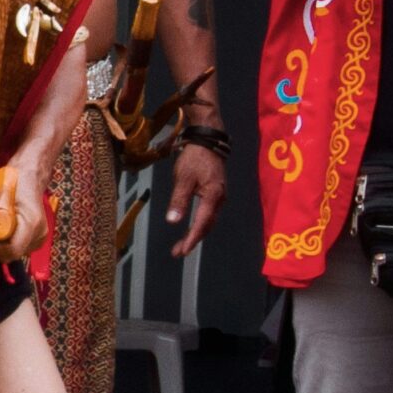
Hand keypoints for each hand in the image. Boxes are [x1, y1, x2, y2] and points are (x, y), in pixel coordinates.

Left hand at [0, 163, 46, 262]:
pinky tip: (6, 225)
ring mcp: (40, 237)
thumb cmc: (11, 180)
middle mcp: (39, 233)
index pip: (12, 250)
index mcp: (31, 222)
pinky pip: (17, 249)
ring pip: (13, 253)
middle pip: (12, 255)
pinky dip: (7, 241)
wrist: (29, 175)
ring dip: (0, 243)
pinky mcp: (37, 239)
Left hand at [166, 136, 226, 256]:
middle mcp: (219, 199)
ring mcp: (219, 196)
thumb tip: (172, 221)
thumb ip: (179, 200)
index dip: (191, 239)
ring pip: (208, 221)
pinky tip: (191, 227)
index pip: (201, 223)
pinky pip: (209, 214)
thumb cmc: (195, 157)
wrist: (208, 140)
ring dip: (196, 233)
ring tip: (182, 245)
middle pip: (207, 226)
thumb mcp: (183, 178)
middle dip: (193, 240)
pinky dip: (200, 224)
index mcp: (213, 196)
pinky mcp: (216, 193)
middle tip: (178, 252)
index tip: (182, 251)